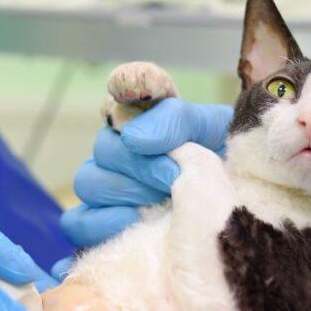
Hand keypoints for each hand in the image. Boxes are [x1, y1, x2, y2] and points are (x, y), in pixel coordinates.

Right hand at [54, 99, 232, 275]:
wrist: (232, 219)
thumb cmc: (222, 171)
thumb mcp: (215, 136)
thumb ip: (178, 122)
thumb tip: (133, 137)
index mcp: (145, 116)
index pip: (125, 85)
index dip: (128, 83)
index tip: (139, 91)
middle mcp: (117, 148)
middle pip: (105, 148)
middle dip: (142, 165)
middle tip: (174, 178)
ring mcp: (104, 188)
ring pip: (89, 182)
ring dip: (126, 193)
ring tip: (162, 204)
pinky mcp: (98, 227)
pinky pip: (79, 222)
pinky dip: (102, 223)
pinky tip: (134, 224)